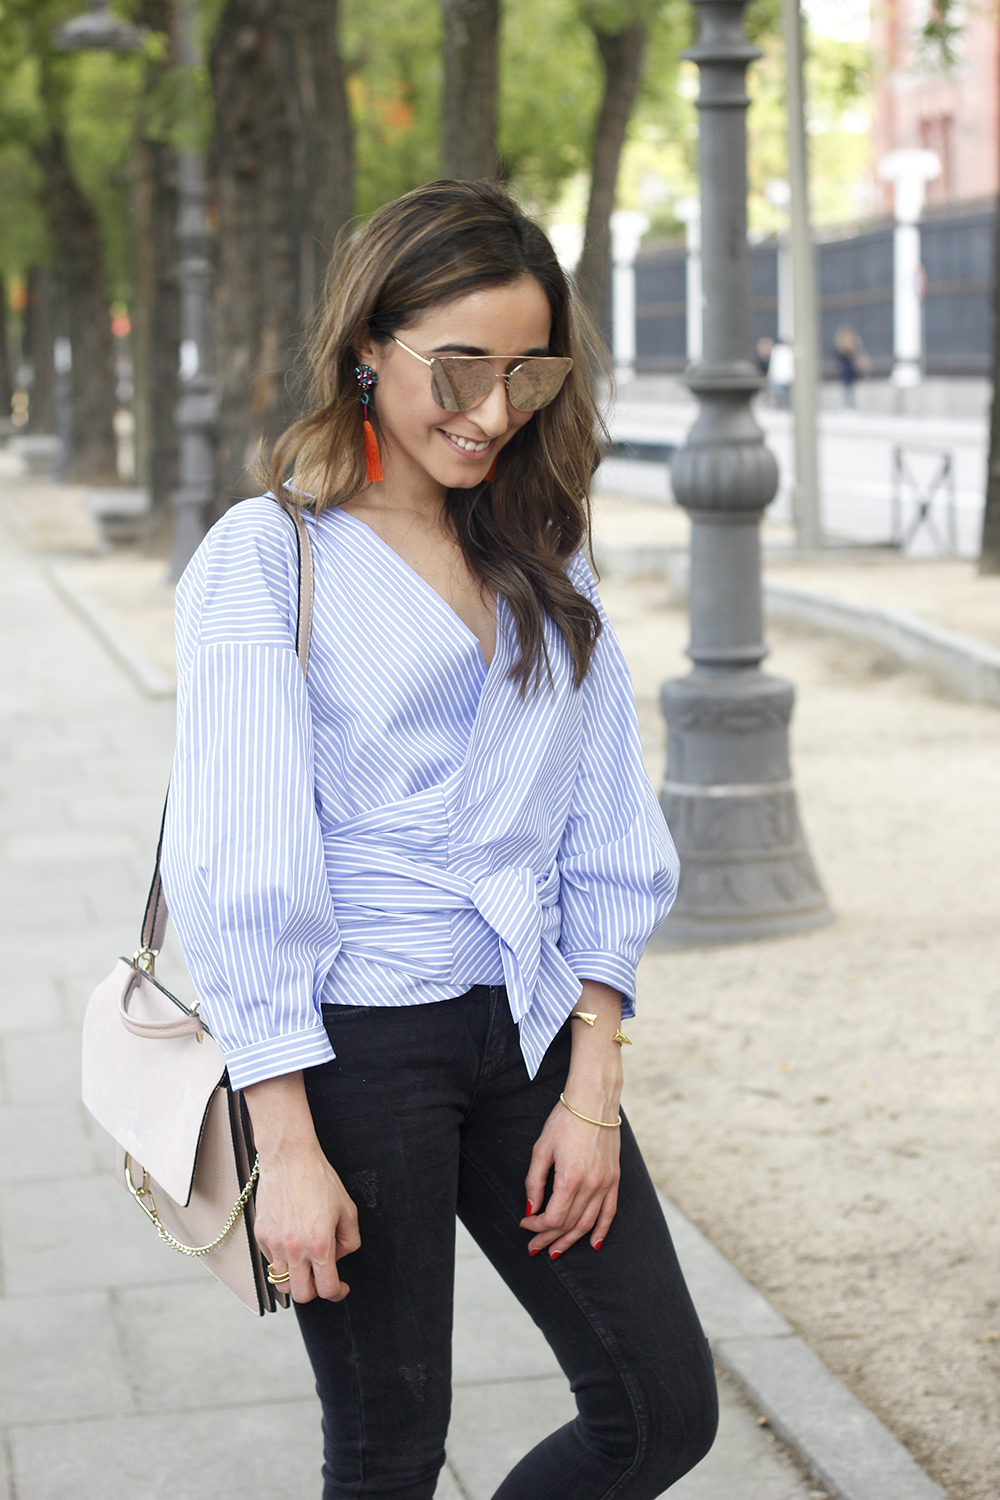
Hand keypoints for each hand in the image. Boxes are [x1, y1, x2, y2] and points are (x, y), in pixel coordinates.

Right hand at [243, 1071, 360, 1302]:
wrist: (289, 1157)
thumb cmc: (320, 1180)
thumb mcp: (348, 1209)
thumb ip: (350, 1241)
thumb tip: (339, 1259)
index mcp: (319, 1243)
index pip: (326, 1289)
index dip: (338, 1293)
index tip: (341, 1288)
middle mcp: (294, 1249)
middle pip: (301, 1295)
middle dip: (315, 1291)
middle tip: (322, 1277)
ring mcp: (274, 1244)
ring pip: (282, 1282)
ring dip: (296, 1278)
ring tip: (306, 1261)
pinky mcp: (260, 1235)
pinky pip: (271, 1261)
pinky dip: (282, 1260)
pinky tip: (292, 1241)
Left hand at [520, 1096, 620, 1257]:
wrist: (594, 1100)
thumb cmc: (565, 1120)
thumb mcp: (541, 1148)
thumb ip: (534, 1181)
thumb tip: (530, 1208)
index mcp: (570, 1178)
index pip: (553, 1217)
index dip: (536, 1225)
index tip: (524, 1223)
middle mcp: (591, 1185)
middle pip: (569, 1224)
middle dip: (549, 1238)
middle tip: (535, 1247)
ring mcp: (606, 1183)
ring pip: (588, 1223)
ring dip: (570, 1240)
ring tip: (556, 1251)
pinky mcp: (614, 1178)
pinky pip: (610, 1212)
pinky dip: (602, 1230)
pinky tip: (593, 1243)